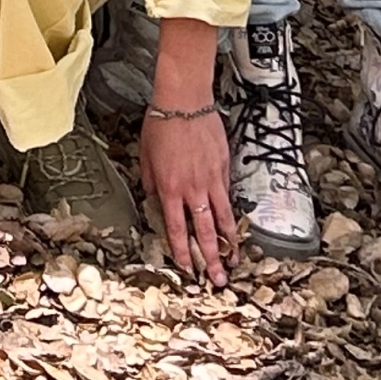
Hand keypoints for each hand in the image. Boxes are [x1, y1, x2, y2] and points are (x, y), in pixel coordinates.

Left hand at [139, 108, 236, 287]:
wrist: (185, 100)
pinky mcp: (224, 168)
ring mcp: (211, 179)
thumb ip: (150, 182)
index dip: (182, 251)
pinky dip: (231, 213)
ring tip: (235, 260)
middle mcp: (192, 189)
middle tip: (218, 279)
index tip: (187, 268)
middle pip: (204, 231)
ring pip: (223, 218)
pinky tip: (234, 225)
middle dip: (211, 259)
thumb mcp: (145, 155)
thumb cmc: (161, 124)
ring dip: (229, 242)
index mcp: (170, 188)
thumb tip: (155, 199)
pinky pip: (227, 196)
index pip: (176, 228)